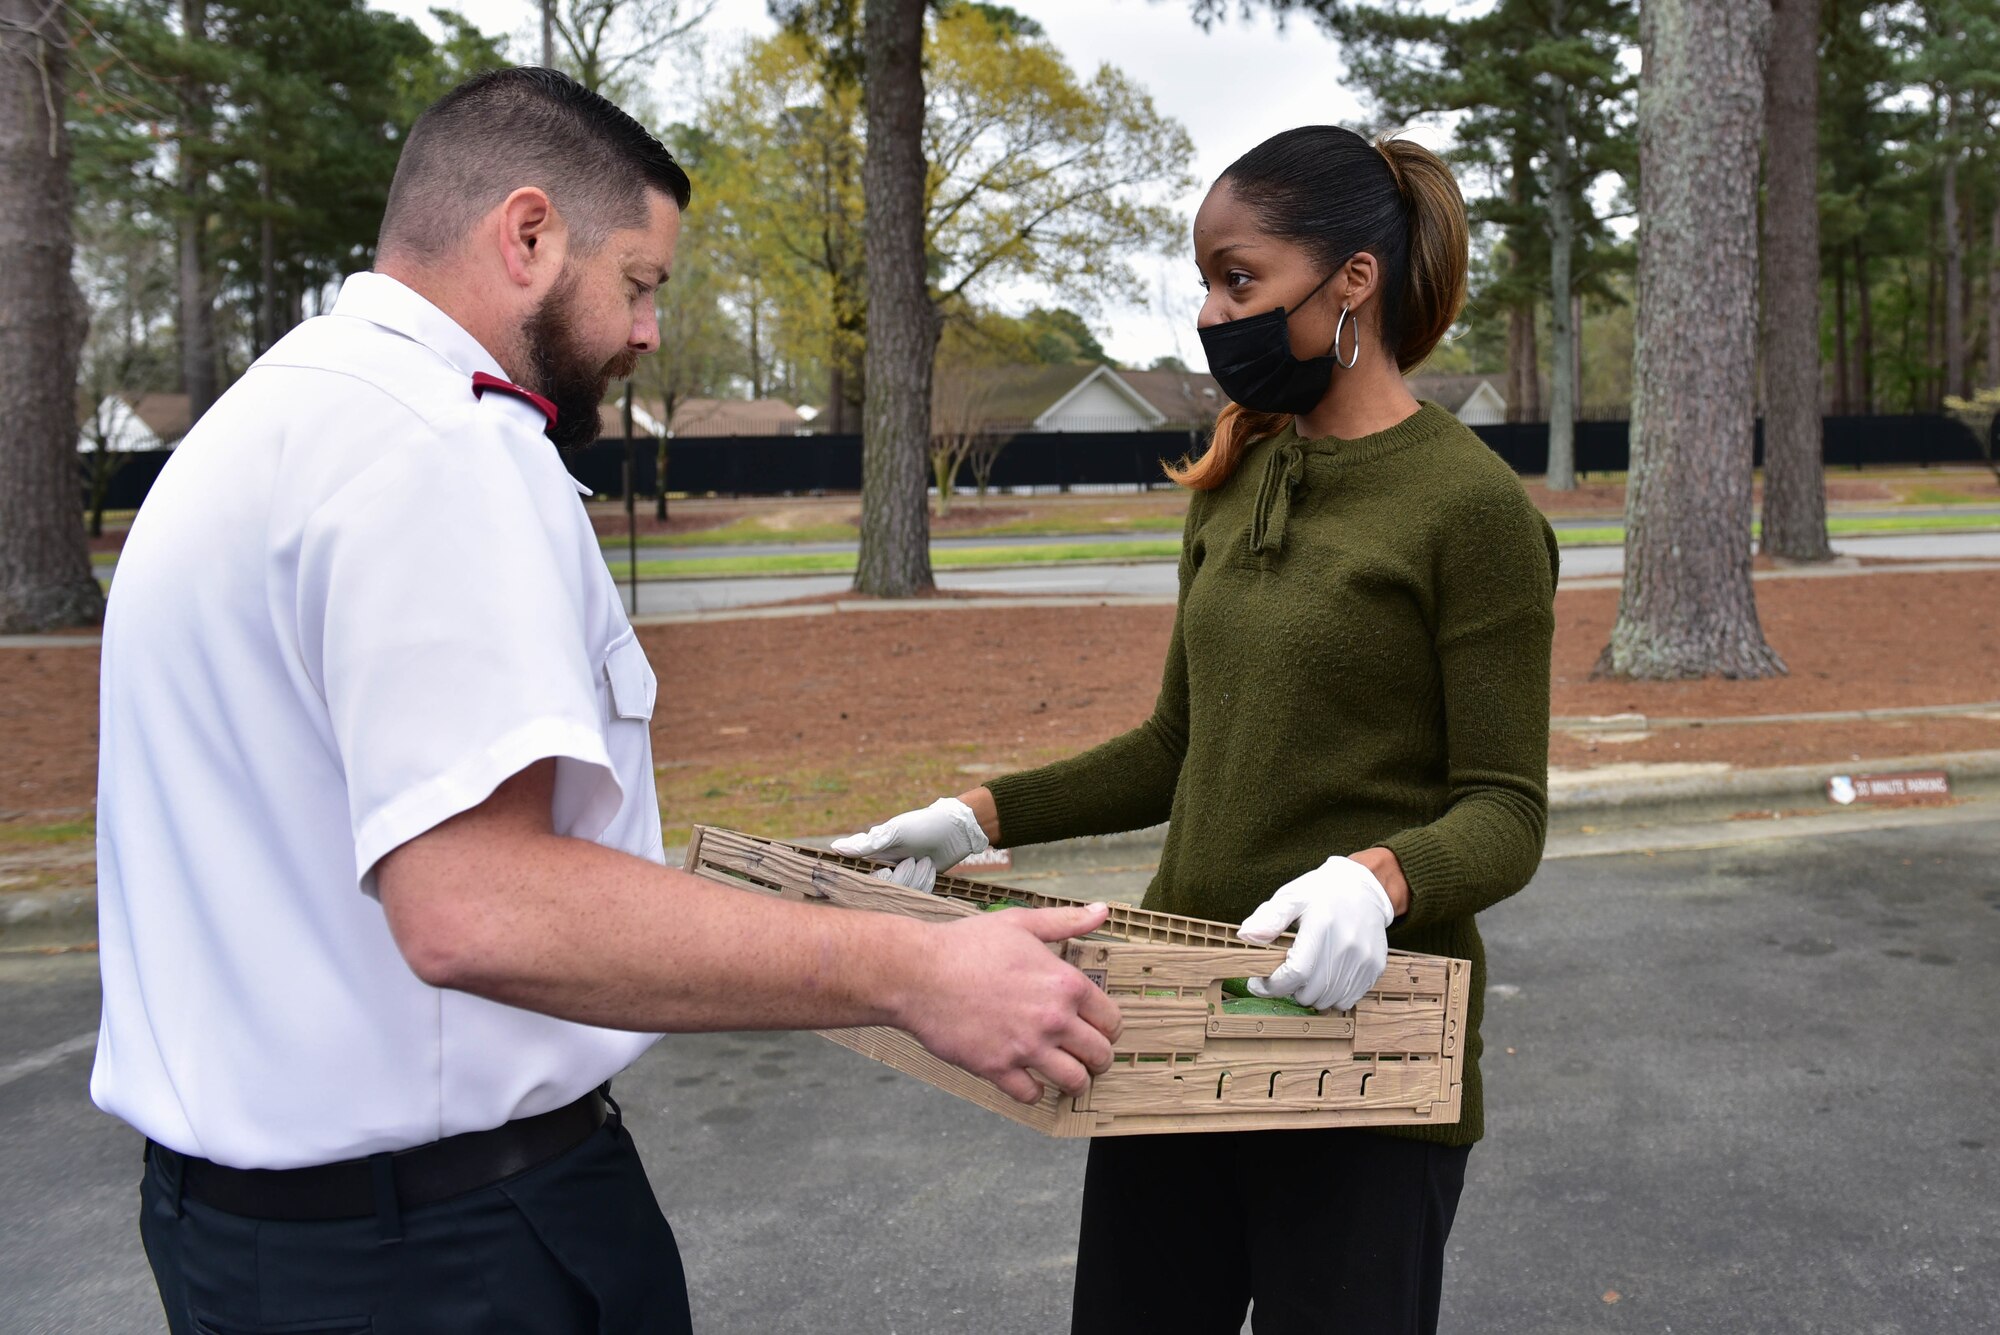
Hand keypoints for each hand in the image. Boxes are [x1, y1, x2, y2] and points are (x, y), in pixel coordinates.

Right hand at [831, 797, 988, 892]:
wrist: (955, 830)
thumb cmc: (922, 825)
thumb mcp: (895, 832)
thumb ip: (867, 843)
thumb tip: (835, 848)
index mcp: (874, 854)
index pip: (859, 878)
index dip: (870, 881)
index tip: (885, 872)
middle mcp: (884, 868)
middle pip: (882, 890)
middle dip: (900, 878)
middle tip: (912, 860)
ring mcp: (902, 878)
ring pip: (901, 894)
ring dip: (916, 878)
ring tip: (925, 860)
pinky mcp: (917, 885)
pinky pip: (916, 895)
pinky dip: (925, 883)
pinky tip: (931, 868)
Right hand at [899, 904, 1122, 1104]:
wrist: (919, 973)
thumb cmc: (967, 945)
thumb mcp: (1021, 924)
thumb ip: (1066, 922)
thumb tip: (1102, 911)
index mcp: (1065, 984)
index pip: (1111, 1020)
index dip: (1108, 1027)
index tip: (1098, 1030)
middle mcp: (1053, 1018)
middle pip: (1100, 1055)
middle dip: (1098, 1059)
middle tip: (1088, 1057)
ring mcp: (1026, 1046)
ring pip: (1074, 1082)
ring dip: (1074, 1081)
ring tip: (1066, 1074)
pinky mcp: (998, 1067)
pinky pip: (1031, 1095)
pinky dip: (1034, 1092)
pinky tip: (1029, 1080)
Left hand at [1235, 856, 1394, 1011]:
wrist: (1365, 888)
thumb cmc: (1322, 892)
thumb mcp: (1292, 897)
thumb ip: (1269, 918)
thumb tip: (1246, 935)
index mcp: (1321, 926)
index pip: (1295, 973)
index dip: (1272, 986)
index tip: (1258, 984)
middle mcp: (1346, 945)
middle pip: (1310, 992)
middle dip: (1290, 991)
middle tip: (1284, 977)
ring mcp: (1363, 958)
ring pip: (1329, 1000)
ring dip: (1311, 996)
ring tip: (1305, 978)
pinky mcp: (1375, 967)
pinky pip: (1350, 999)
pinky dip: (1333, 996)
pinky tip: (1325, 979)